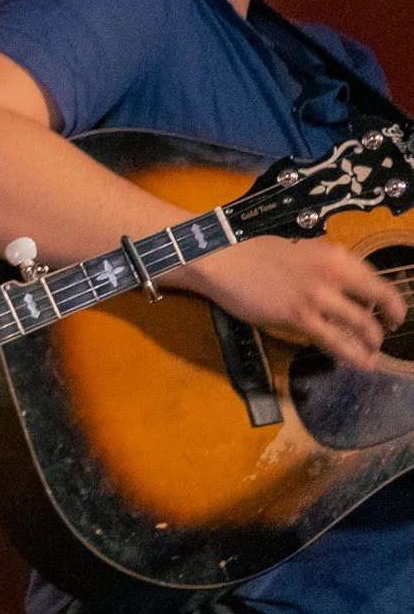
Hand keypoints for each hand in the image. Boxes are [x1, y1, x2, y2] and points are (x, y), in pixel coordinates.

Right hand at [181, 236, 405, 369]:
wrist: (220, 260)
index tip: (393, 314)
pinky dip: (352, 355)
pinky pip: (335, 341)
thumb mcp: (299, 249)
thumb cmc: (253, 252)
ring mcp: (318, 297)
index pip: (377, 282)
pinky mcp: (299, 317)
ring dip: (371, 344)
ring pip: (361, 326)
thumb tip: (339, 280)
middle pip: (377, 305)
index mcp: (336, 256)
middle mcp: (335, 275)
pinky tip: (360, 363)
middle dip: (384, 326)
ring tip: (372, 355)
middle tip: (380, 338)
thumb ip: (323, 265)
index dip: (392, 302)